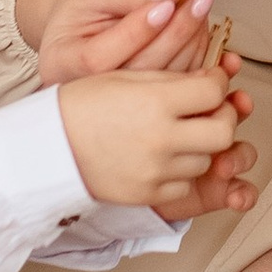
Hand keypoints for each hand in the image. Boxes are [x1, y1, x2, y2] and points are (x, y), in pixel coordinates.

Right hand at [22, 0, 214, 88]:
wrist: (78, 31)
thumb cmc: (81, 9)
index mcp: (62, 63)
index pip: (99, 57)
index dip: (138, 29)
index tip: (171, 0)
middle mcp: (88, 92)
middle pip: (138, 71)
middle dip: (176, 31)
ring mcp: (117, 106)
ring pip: (163, 82)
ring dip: (193, 43)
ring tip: (201, 8)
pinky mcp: (145, 106)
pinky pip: (178, 89)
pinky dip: (200, 61)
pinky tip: (206, 32)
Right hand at [60, 65, 252, 216]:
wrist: (48, 146)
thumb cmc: (81, 105)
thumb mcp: (126, 76)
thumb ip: (173, 78)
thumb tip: (212, 79)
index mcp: (155, 102)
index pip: (214, 91)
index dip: (218, 83)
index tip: (211, 81)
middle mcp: (160, 139)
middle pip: (224, 132)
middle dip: (223, 118)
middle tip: (210, 110)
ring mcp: (156, 171)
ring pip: (206, 160)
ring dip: (201, 145)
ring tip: (179, 133)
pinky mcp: (148, 195)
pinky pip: (184, 185)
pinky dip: (181, 172)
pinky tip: (162, 157)